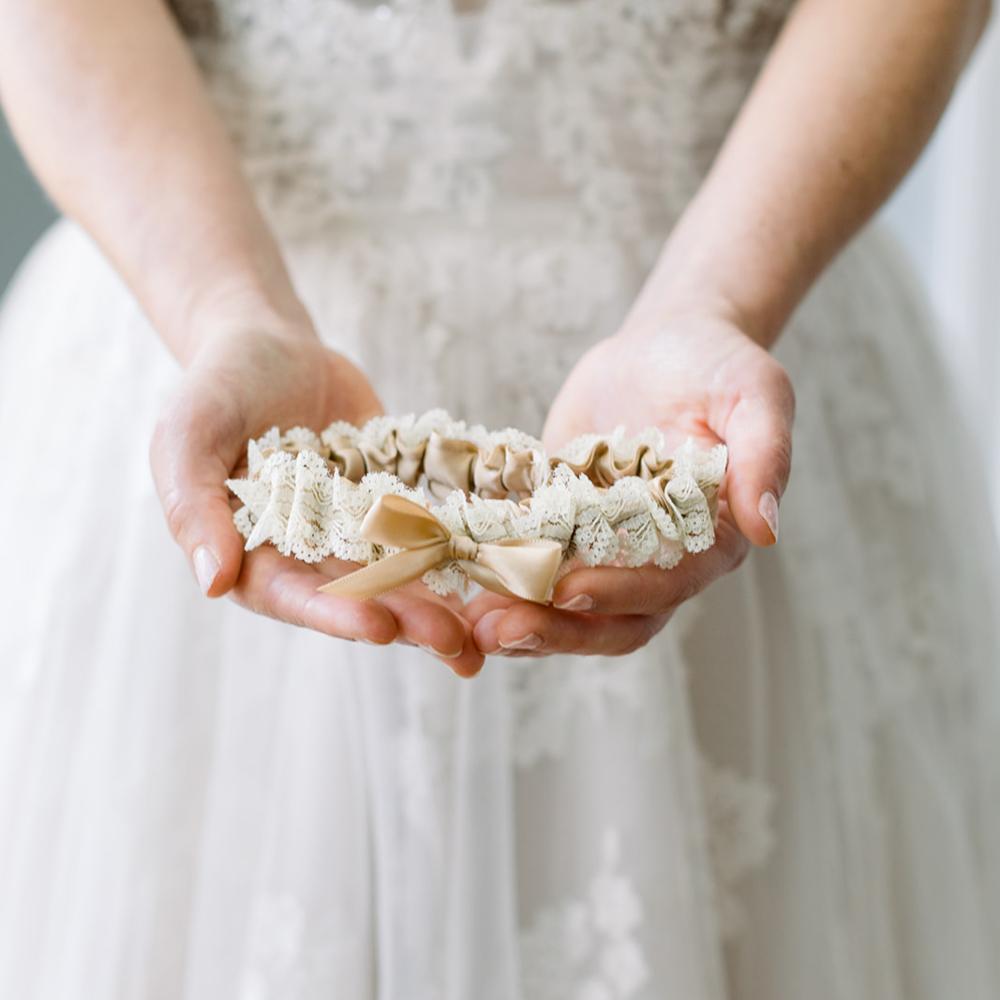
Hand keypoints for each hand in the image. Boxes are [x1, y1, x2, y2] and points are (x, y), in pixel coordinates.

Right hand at [150, 323, 485, 675]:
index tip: (377, 626)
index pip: (291, 596)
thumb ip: (194, 505)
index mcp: (252, 555)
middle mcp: (306, 557)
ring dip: (443, 605)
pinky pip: (429, 533)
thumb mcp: (188, 435)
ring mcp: (353, 535)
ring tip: (492, 631)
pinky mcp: (392, 508)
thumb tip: (211, 582)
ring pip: (402, 577)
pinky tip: (504, 572)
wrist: (271, 345)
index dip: (333, 613)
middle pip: (358, 597)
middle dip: (405, 620)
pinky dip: (462, 553)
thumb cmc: (217, 386)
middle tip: (455, 642)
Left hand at [466, 312, 793, 656]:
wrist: (662, 345)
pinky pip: (533, 566)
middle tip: (499, 628)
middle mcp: (663, 560)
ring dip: (523, 621)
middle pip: (614, 618)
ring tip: (469, 623)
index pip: (668, 585)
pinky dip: (501, 580)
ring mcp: (609, 550)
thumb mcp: (754, 392)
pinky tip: (458, 584)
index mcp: (713, 539)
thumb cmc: (716, 363)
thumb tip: (767, 527)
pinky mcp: (565, 530)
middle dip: (557, 629)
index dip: (619, 592)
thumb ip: (765, 454)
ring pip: (570, 608)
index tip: (567, 590)